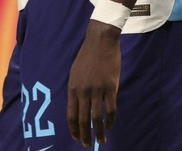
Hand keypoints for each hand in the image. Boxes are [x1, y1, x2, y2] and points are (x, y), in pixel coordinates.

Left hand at [67, 20, 120, 146]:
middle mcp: (83, 91)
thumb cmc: (88, 55)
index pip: (71, 114)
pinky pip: (110, 109)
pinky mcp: (110, 87)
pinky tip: (111, 125)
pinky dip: (111, 120)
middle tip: (87, 145)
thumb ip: (76, 89)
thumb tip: (78, 105)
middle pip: (83, 119)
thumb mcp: (75, 72)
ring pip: (97, 118)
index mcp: (72, 87)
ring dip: (99, 132)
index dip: (73, 128)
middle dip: (84, 135)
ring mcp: (97, 89)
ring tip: (101, 141)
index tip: (76, 138)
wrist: (100, 40)